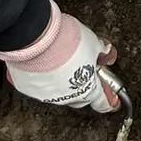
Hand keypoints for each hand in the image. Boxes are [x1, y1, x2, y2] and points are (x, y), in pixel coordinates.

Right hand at [0, 2, 121, 112]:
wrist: (35, 37)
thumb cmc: (66, 41)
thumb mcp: (93, 43)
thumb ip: (102, 52)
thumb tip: (108, 55)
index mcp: (87, 90)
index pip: (103, 103)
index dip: (109, 99)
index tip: (113, 98)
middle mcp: (66, 98)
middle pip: (80, 97)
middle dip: (85, 86)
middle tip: (86, 70)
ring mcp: (45, 95)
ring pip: (59, 92)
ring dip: (63, 81)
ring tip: (62, 62)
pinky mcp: (27, 89)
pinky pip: (39, 87)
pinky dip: (44, 78)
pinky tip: (44, 64)